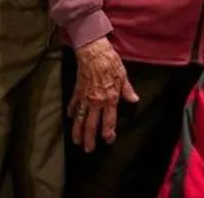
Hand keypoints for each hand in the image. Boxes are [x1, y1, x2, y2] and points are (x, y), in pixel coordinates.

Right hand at [70, 37, 138, 151]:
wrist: (93, 52)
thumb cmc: (110, 62)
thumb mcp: (123, 76)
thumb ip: (127, 90)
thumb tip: (134, 100)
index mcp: (110, 99)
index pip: (108, 121)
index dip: (108, 133)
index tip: (108, 140)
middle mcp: (96, 102)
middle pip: (91, 125)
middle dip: (90, 139)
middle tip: (88, 149)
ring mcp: (85, 98)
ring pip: (79, 119)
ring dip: (77, 132)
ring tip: (76, 142)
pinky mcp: (77, 91)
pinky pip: (73, 105)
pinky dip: (71, 112)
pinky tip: (69, 119)